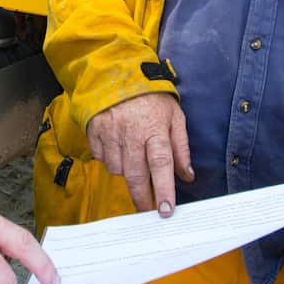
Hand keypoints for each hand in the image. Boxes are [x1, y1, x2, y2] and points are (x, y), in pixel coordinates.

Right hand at [87, 92, 193, 215]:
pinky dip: (110, 160)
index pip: (161, 164)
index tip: (165, 210)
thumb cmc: (152, 98)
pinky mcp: (95, 132)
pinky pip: (102, 159)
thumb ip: (181, 147)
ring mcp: (110, 132)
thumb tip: (188, 176)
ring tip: (133, 160)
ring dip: (126, 173)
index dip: (163, 190)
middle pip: (136, 175)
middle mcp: (132, 132)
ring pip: (117, 169)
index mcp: (155, 128)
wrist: (119, 73)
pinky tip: (118, 148)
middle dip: (142, 197)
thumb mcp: (175, 116)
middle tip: (147, 209)